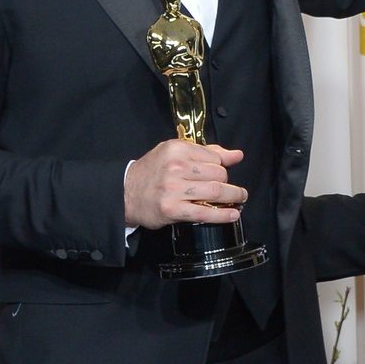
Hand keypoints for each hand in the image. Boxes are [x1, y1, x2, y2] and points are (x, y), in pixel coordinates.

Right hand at [124, 141, 246, 229]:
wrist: (124, 193)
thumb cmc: (152, 172)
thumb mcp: (174, 153)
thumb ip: (206, 152)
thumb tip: (237, 155)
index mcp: (177, 148)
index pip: (214, 157)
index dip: (222, 166)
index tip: (224, 173)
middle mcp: (176, 167)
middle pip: (218, 174)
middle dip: (227, 183)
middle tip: (230, 189)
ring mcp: (174, 189)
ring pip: (216, 191)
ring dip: (233, 196)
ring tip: (239, 199)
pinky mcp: (173, 209)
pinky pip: (205, 212)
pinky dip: (223, 215)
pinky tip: (233, 215)